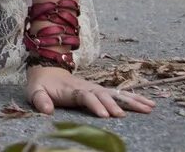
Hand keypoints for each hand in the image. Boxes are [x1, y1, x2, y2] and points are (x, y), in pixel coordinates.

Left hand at [26, 65, 154, 116]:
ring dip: (132, 100)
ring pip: (116, 94)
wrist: (47, 70)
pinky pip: (120, 95)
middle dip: (114, 105)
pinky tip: (149, 104)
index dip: (94, 104)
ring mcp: (96, 88)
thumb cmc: (42, 85)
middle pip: (103, 95)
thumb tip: (46, 111)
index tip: (104, 115)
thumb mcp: (35, 91)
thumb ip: (40, 100)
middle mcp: (87, 87)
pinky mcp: (101, 91)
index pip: (85, 96)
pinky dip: (134, 98)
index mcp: (72, 89)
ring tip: (149, 108)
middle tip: (123, 115)